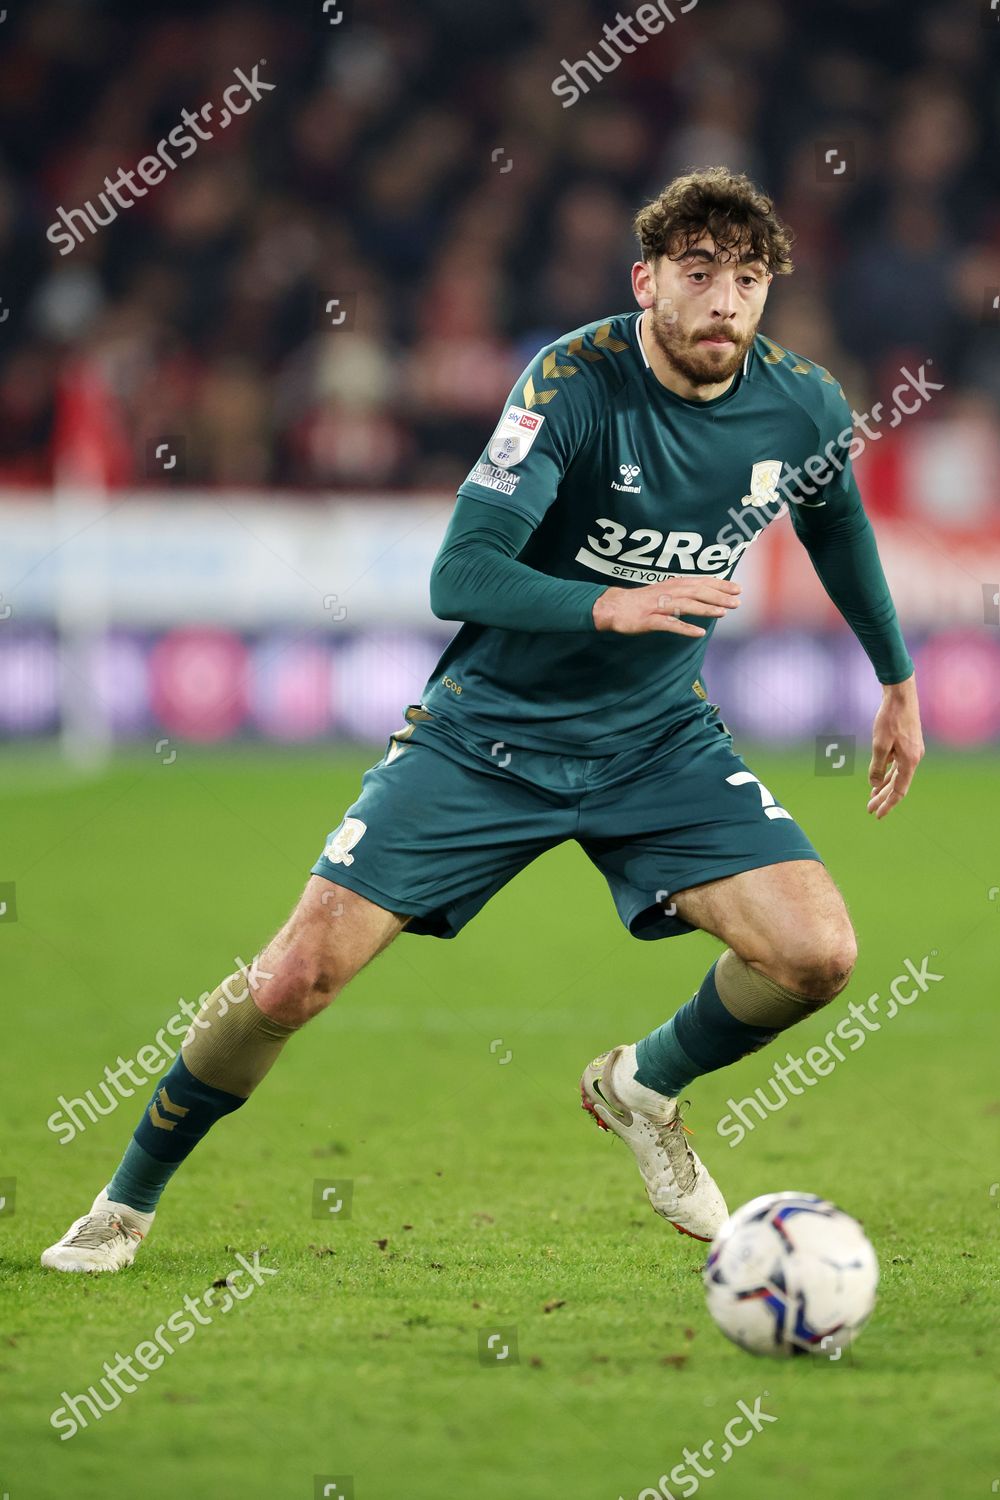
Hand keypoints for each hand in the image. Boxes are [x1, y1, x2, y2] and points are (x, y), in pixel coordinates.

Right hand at [593, 576, 740, 635]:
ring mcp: (658, 606)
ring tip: (723, 613)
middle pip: (697, 592)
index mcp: (672, 585)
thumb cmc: (641, 601)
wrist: (614, 606)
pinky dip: (685, 627)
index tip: (737, 588)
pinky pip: (669, 624)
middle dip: (718, 596)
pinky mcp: (649, 621)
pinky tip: (699, 633)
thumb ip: (683, 593)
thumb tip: (705, 595)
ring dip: (706, 609)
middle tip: (737, 601)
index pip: (700, 582)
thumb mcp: (664, 592)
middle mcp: (668, 592)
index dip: (719, 584)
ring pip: (686, 605)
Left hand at [867, 674, 924, 818]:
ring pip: (897, 775)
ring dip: (884, 786)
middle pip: (898, 785)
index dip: (888, 804)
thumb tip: (874, 785)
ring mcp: (912, 752)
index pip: (899, 791)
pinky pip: (897, 765)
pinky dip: (888, 773)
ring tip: (873, 797)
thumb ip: (877, 767)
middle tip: (869, 809)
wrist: (901, 696)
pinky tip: (879, 779)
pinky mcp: (908, 745)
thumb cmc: (890, 719)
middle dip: (883, 798)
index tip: (877, 815)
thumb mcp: (879, 745)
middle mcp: (914, 759)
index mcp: (909, 761)